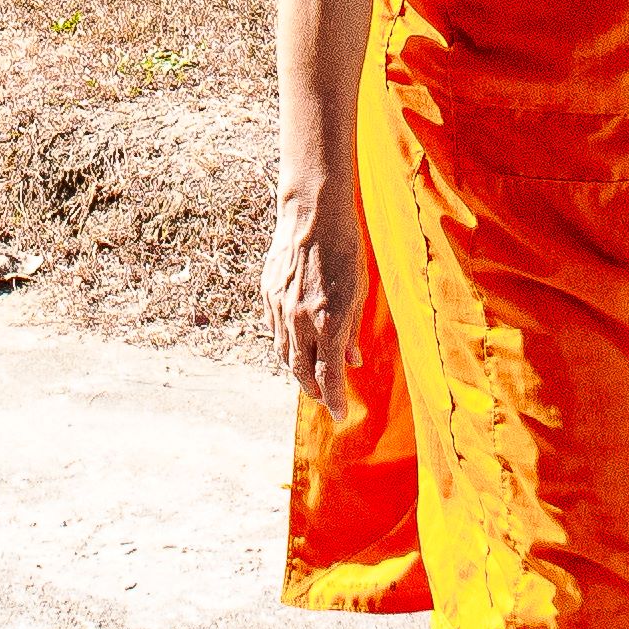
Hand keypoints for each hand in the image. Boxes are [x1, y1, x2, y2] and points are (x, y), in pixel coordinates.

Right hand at [269, 162, 364, 409]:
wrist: (312, 215)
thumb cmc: (345, 250)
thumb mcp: (360, 292)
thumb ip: (353, 331)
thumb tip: (352, 361)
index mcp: (328, 323)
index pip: (329, 377)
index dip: (335, 399)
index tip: (340, 414)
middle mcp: (301, 321)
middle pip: (302, 372)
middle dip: (315, 391)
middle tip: (325, 400)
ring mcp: (280, 309)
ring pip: (284, 355)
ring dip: (297, 373)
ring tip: (309, 381)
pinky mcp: (268, 295)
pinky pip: (275, 331)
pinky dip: (285, 345)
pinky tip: (294, 347)